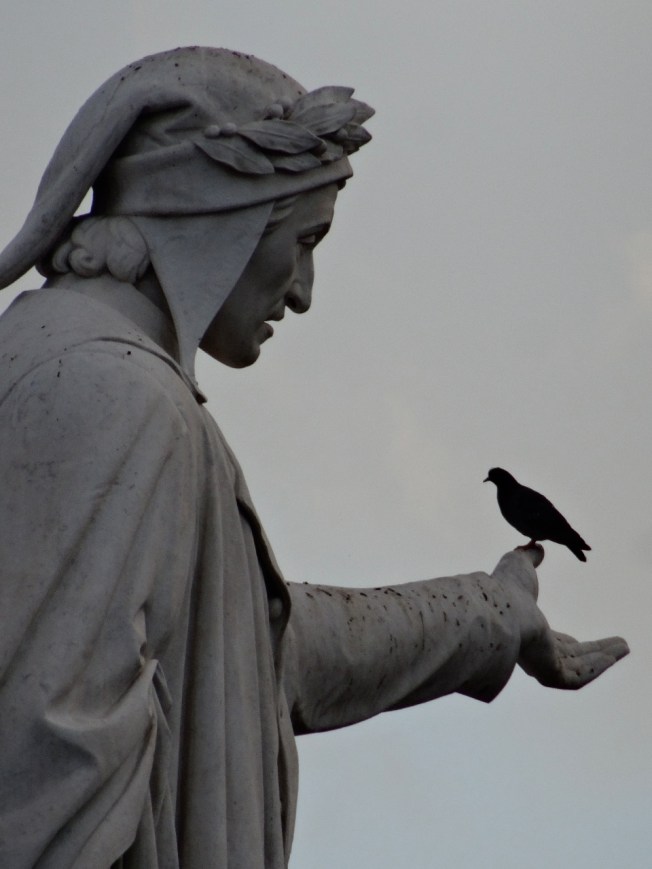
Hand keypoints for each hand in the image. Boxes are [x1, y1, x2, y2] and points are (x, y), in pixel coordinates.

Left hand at [492, 547, 629, 688]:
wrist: (500, 607)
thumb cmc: (504, 587)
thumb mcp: (519, 564)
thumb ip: (529, 557)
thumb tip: (535, 547)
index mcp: (527, 632)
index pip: (554, 643)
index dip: (572, 643)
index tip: (584, 640)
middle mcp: (534, 651)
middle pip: (573, 658)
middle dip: (597, 652)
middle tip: (620, 646)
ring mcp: (541, 664)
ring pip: (581, 667)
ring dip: (604, 658)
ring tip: (625, 647)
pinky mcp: (549, 674)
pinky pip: (580, 676)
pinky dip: (599, 666)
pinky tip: (616, 656)